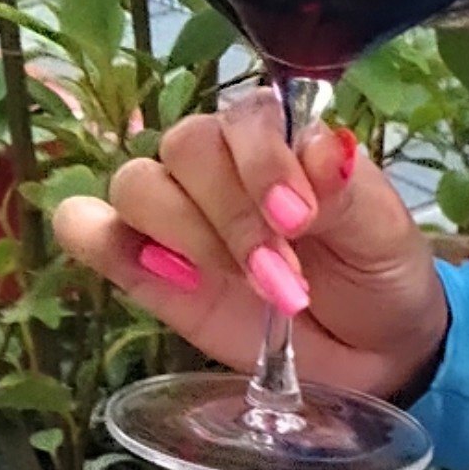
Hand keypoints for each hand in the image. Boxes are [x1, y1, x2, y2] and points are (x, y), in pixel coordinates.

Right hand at [54, 102, 448, 400]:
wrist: (373, 349)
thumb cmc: (378, 270)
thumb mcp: (382, 230)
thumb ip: (347, 189)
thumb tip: (323, 147)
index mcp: (277, 138)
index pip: (242, 119)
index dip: (262, 164)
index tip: (299, 219)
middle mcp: (218, 166)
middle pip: (183, 148)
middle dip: (233, 216)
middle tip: (282, 277)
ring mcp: (175, 215)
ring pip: (136, 186)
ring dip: (186, 237)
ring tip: (243, 286)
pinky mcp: (142, 268)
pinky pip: (86, 228)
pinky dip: (100, 240)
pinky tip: (156, 275)